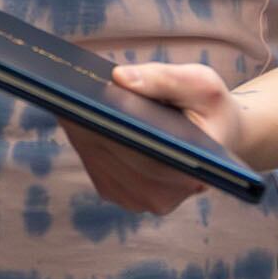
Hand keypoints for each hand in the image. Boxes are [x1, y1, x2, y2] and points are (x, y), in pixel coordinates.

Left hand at [65, 62, 254, 215]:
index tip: (84, 101)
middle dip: (87, 121)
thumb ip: (164, 79)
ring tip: (65, 95)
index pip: (141, 154)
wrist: (216, 135)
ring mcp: (137, 199)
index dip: (109, 126)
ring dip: (80, 128)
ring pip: (96, 159)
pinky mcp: (119, 193)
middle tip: (61, 89)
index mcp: (190, 172)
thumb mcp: (201, 84)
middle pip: (112, 155)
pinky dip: (82, 137)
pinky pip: (92, 163)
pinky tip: (74, 112)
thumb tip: (119, 78)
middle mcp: (161, 196)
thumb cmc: (211, 108)